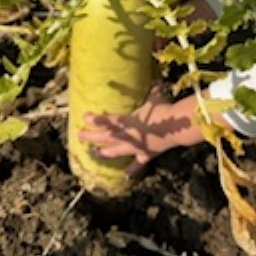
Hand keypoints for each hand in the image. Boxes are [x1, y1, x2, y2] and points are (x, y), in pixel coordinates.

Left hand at [78, 86, 199, 174]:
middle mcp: (127, 136)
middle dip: (91, 137)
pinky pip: (137, 164)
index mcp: (128, 121)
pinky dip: (132, 169)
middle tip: (79, 136)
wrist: (176, 128)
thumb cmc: (164, 110)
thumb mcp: (155, 98)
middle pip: (105, 137)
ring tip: (93, 153)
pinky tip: (125, 175)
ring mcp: (135, 147)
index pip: (107, 121)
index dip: (94, 120)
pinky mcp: (145, 155)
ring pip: (115, 151)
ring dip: (103, 153)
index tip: (84, 118)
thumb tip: (157, 81)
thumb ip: (153, 91)